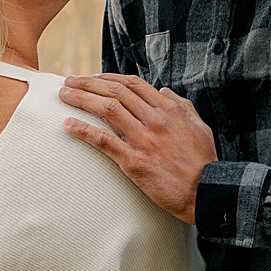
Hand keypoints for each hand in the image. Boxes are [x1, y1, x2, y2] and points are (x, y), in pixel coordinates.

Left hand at [60, 74, 216, 223]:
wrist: (206, 193)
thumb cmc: (204, 162)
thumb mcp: (200, 126)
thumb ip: (182, 106)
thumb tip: (164, 92)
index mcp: (170, 110)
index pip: (133, 84)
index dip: (109, 78)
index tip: (94, 78)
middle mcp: (155, 120)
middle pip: (115, 91)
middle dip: (88, 83)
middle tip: (70, 81)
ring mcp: (144, 140)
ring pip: (106, 109)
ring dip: (81, 99)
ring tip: (64, 95)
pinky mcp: (134, 161)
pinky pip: (103, 140)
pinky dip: (83, 130)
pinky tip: (68, 125)